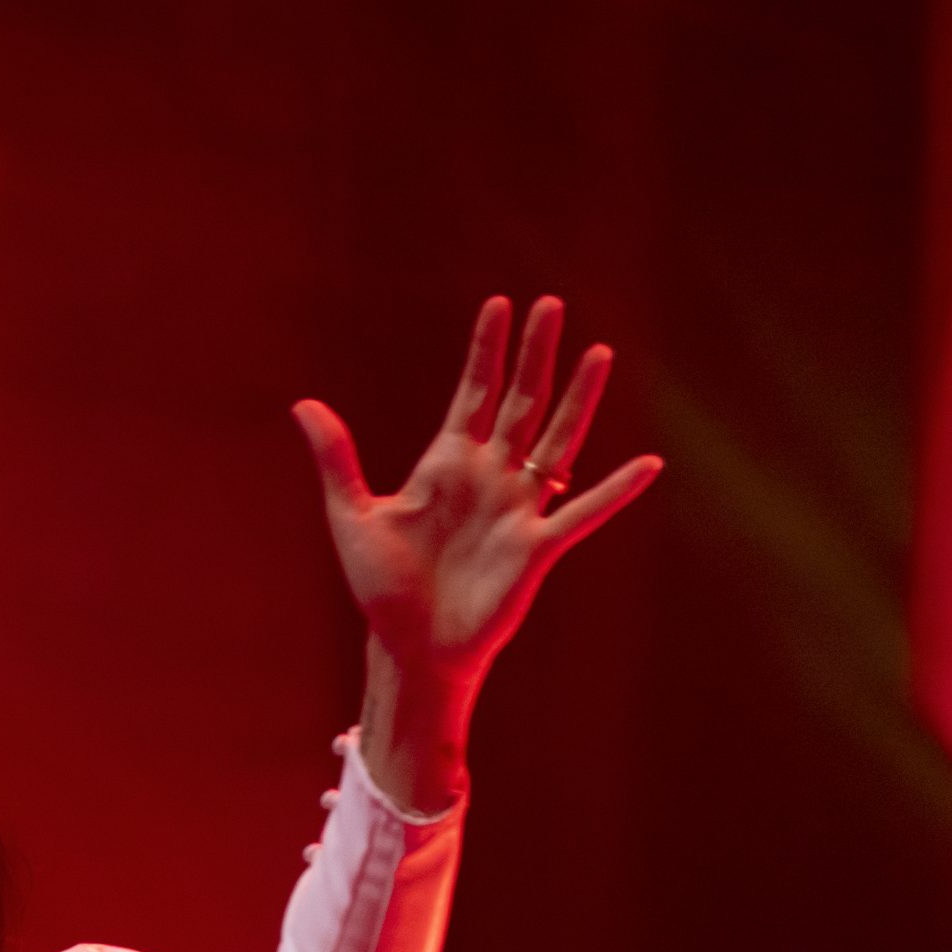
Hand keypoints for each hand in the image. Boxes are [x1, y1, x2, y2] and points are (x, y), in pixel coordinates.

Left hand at [292, 295, 662, 689]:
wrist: (411, 647)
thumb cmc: (383, 589)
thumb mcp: (353, 516)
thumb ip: (336, 459)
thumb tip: (303, 405)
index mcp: (447, 464)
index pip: (474, 393)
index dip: (487, 351)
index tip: (499, 304)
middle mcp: (489, 477)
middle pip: (521, 402)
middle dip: (535, 355)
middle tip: (550, 304)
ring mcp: (517, 509)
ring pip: (557, 441)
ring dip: (578, 399)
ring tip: (598, 353)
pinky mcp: (536, 547)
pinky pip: (583, 511)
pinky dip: (615, 489)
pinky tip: (648, 464)